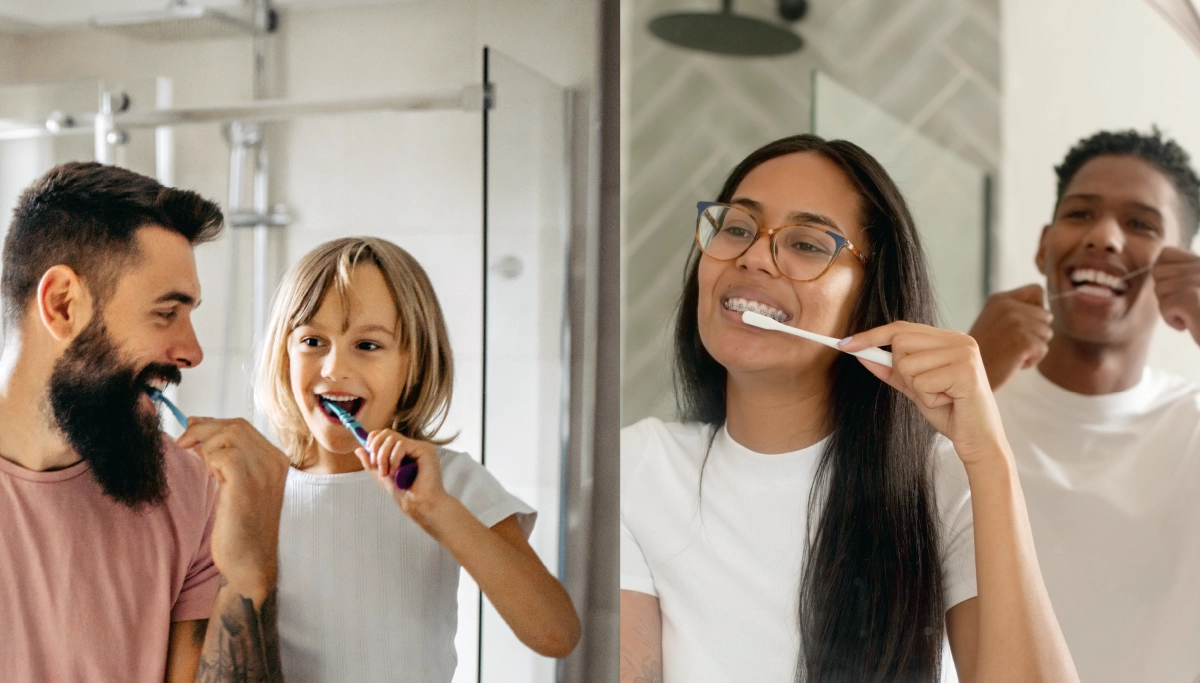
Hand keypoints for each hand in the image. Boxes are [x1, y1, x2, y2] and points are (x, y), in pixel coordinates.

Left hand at [177, 418, 289, 594]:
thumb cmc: (240, 528)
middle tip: (182, 445)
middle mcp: (274, 461)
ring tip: (203, 470)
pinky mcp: (247, 483)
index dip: (212, 424)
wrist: (250, 562)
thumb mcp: (236, 485)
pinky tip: (210, 479)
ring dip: (205, 447)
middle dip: (202, 430)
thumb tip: (196, 424)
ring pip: (229, 434)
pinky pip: (224, 454)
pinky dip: (209, 461)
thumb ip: (223, 456)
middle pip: (235, 425)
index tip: (190, 431)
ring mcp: (263, 471)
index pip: (242, 426)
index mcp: (276, 460)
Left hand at [353, 429, 448, 528]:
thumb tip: (358, 449)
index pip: (385, 434)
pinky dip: (394, 458)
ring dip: (383, 456)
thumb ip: (371, 463)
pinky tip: (396, 471)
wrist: (419, 506)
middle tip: (376, 466)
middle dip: (376, 449)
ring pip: (393, 438)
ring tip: (386, 473)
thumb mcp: (382, 476)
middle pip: (387, 433)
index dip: (374, 440)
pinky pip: (402, 445)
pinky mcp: (425, 450)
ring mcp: (420, 447)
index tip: (370, 455)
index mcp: (404, 450)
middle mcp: (413, 446)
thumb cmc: (405, 494)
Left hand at [841, 322, 1005, 465]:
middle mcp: (960, 340)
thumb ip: (891, 370)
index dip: (871, 336)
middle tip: (926, 390)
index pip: (901, 328)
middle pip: (900, 342)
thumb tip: (860, 353)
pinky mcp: (966, 371)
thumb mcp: (914, 388)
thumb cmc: (950, 413)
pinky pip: (921, 382)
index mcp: (949, 339)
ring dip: (917, 389)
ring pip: (907, 364)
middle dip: (901, 371)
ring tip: (941, 397)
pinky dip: (928, 399)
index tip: (843, 344)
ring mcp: (965, 353)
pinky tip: (948, 402)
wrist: (979, 442)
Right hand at [968, 284, 1051, 390]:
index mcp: (1000, 299)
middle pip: (1046, 315)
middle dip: (1035, 332)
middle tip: (1011, 343)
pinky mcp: (1024, 341)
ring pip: (1047, 333)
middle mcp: (1008, 306)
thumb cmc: (982, 352)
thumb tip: (1047, 313)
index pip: (1036, 291)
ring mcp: (1016, 322)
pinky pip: (1043, 349)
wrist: (966, 372)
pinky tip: (1012, 362)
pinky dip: (1031, 360)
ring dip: (1033, 347)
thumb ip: (1014, 311)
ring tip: (1010, 352)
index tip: (1021, 324)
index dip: (1036, 308)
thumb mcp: (993, 320)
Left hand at [1154, 245, 1199, 344]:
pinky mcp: (1192, 298)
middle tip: (1184, 306)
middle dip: (1165, 293)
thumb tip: (1156, 266)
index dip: (1163, 273)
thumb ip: (1186, 274)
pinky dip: (1172, 320)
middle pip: (1158, 271)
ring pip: (1160, 289)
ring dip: (1169, 308)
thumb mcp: (1198, 288)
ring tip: (1191, 316)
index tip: (1177, 290)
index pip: (1166, 253)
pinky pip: (1164, 305)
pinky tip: (1190, 325)